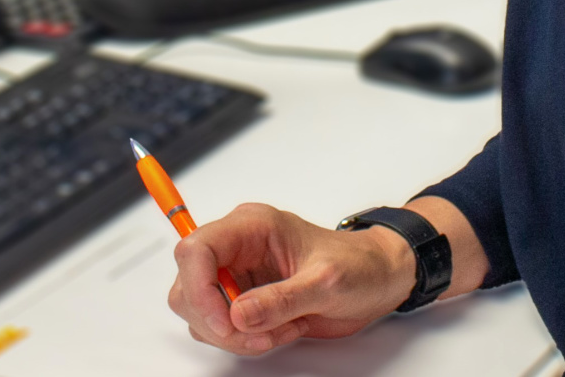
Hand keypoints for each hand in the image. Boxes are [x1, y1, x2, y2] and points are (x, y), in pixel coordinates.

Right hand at [168, 203, 414, 353]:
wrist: (376, 280)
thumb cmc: (358, 266)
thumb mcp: (326, 282)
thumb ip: (282, 298)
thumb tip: (238, 315)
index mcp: (253, 225)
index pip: (196, 248)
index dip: (199, 289)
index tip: (225, 323)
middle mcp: (238, 247)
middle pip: (188, 286)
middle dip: (216, 320)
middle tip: (258, 335)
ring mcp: (238, 274)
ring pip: (199, 312)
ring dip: (234, 334)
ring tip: (279, 329)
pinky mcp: (243, 299)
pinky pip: (220, 327)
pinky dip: (243, 340)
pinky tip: (279, 330)